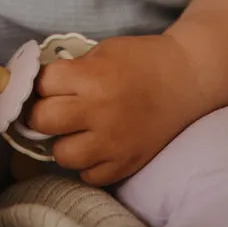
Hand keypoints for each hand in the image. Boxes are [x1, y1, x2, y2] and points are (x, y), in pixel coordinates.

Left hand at [25, 34, 207, 185]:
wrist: (186, 79)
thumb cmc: (141, 59)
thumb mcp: (101, 51)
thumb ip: (73, 69)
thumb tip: (41, 86)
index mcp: (92, 77)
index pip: (43, 85)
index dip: (41, 83)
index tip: (47, 84)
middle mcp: (99, 112)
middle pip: (43, 120)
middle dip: (41, 113)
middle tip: (51, 109)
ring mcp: (113, 142)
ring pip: (62, 155)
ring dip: (62, 142)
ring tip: (74, 131)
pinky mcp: (127, 163)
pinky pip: (90, 176)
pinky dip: (87, 164)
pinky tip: (94, 147)